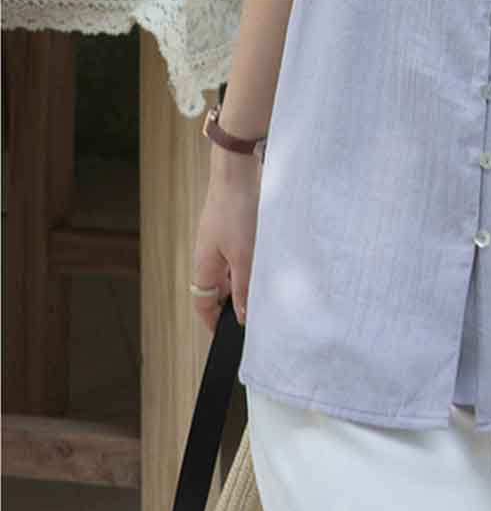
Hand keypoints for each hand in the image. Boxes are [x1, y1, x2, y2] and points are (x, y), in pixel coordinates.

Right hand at [191, 155, 261, 333]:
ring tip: (266, 296)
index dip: (212, 322)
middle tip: (254, 319)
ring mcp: (219, 242)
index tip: (225, 338)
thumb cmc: (236, 211)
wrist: (236, 172)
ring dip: (244, 286)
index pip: (202, 304)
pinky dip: (249, 268)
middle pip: (216, 290)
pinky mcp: (231, 230)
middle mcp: (207, 256)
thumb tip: (241, 316)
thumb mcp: (244, 256)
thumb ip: (244, 288)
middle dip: (232, 306)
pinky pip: (237, 258)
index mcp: (203, 266)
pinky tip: (267, 268)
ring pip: (229, 273)